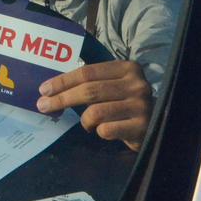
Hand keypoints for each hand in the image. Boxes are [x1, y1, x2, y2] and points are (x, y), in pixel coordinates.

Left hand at [36, 60, 154, 149]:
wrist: (156, 123)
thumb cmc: (126, 102)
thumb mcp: (114, 84)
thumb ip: (91, 82)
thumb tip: (51, 89)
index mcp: (127, 68)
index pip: (87, 73)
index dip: (63, 81)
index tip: (44, 89)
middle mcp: (136, 84)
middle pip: (89, 91)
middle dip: (61, 99)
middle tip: (43, 106)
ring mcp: (140, 106)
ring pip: (95, 113)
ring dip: (85, 121)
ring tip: (89, 123)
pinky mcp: (141, 126)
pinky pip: (106, 130)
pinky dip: (99, 132)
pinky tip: (105, 130)